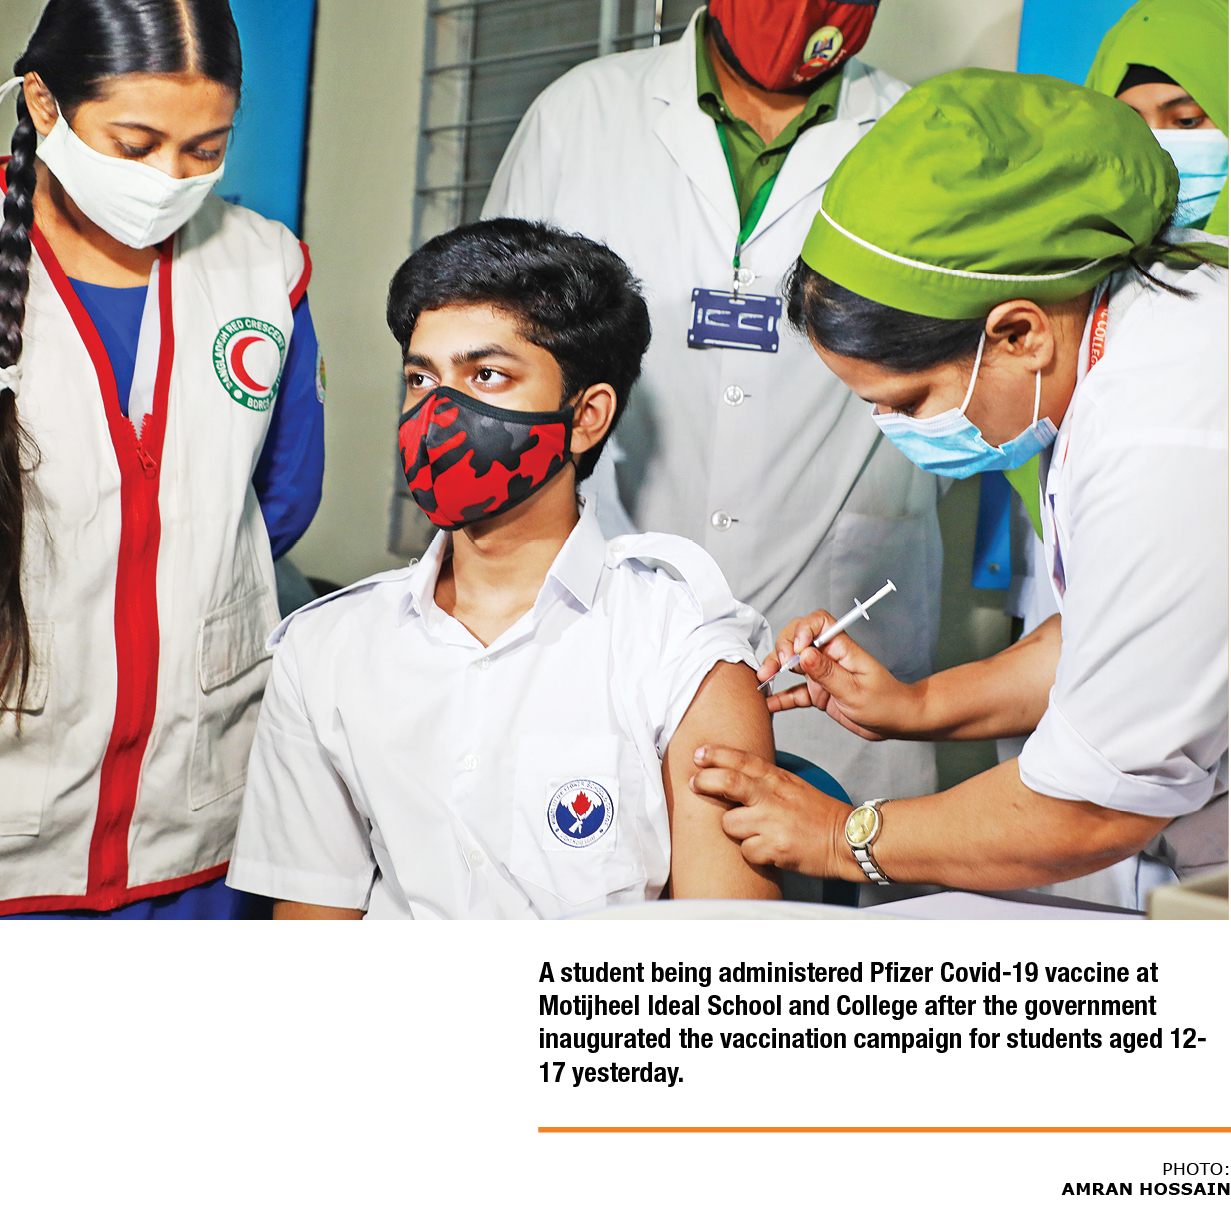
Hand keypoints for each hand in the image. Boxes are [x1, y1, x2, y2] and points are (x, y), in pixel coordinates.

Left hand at [690, 745, 851, 878]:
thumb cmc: (819, 814)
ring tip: (751, 832)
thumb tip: (731, 775)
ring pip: (729, 824)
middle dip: (704, 781)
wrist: (849, 840)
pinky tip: (767, 850)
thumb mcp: (792, 786)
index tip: (698, 755)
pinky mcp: (775, 847)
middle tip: (695, 784)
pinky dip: (752, 853)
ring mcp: (773, 822)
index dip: (716, 755)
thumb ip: (765, 780)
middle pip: (727, 782)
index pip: (741, 759)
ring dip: (734, 830)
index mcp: (778, 779)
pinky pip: (745, 850)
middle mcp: (773, 796)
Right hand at [756, 610, 919, 739]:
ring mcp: (822, 675)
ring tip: (763, 680)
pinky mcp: (819, 693)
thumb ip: (827, 673)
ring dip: (776, 669)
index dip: (802, 630)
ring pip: (792, 664)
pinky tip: (770, 703)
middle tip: (775, 667)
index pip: (818, 622)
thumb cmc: (886, 702)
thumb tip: (803, 653)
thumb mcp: (855, 690)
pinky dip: (782, 696)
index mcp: (842, 648)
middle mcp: (829, 657)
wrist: (897, 722)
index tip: (795, 649)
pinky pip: (795, 691)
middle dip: (781, 649)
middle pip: (798, 640)